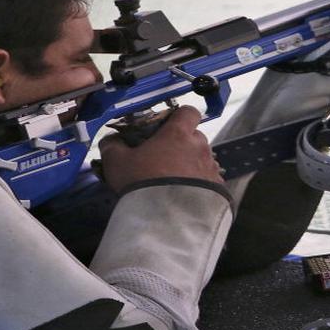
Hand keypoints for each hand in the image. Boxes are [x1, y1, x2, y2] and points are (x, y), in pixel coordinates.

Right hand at [97, 106, 222, 192]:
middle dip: (183, 144)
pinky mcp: (218, 188)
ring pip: (203, 158)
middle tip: (165, 159)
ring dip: (192, 165)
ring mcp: (211, 167)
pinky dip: (201, 184)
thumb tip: (110, 140)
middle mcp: (200, 146)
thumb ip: (112, 146)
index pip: (188, 111)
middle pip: (195, 136)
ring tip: (175, 182)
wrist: (167, 218)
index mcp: (178, 133)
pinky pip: (210, 180)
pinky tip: (186, 195)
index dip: (179, 116)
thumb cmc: (143, 182)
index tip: (168, 126)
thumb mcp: (117, 163)